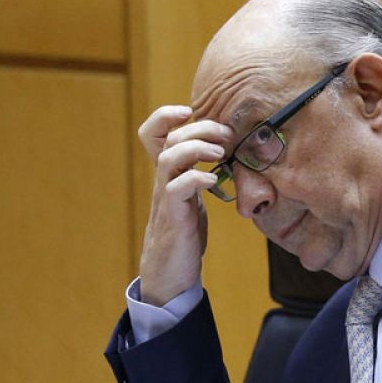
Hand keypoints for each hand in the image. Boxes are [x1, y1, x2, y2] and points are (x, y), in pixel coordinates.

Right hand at [137, 106, 234, 305]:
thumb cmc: (184, 234)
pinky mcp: (174, 218)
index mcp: (168, 174)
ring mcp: (166, 199)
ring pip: (168, 158)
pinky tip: (213, 181)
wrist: (170, 273)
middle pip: (167, 139)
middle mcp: (163, 181)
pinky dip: (196, 179)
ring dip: (195, 148)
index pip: (153, 135)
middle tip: (224, 132)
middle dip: (196, 127)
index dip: (165, 116)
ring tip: (219, 152)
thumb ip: (199, 177)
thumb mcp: (193, 199)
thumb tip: (229, 159)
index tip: (189, 109)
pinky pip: (176, 190)